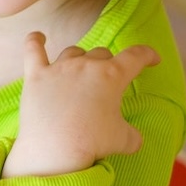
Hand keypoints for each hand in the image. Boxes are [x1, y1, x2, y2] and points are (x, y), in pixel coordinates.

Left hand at [2, 32, 160, 177]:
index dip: (147, 55)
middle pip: (101, 53)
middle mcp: (85, 65)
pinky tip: (37, 37)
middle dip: (108, 63)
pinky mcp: (35, 76)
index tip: (152, 59)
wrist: (54, 148)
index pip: (135, 56)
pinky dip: (34, 41)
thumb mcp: (124, 140)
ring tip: (81, 68)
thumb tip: (133, 138)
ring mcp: (58, 68)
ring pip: (73, 51)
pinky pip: (32, 50)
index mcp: (112, 75)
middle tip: (108, 80)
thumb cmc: (92, 142)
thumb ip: (131, 134)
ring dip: (81, 57)